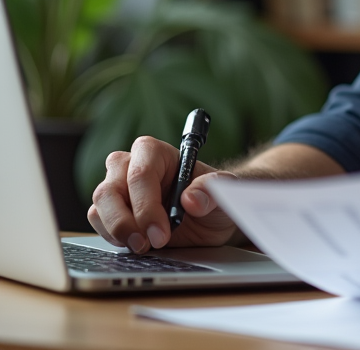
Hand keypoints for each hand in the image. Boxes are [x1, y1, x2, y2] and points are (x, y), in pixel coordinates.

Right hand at [88, 135, 241, 251]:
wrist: (207, 219)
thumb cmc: (212, 197)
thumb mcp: (222, 192)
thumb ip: (211, 191)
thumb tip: (191, 200)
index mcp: (156, 152)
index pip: (140, 174)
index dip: (147, 205)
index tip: (161, 232)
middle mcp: (130, 165)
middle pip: (110, 189)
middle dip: (126, 222)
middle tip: (148, 244)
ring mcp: (117, 186)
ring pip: (100, 205)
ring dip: (117, 230)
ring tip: (143, 246)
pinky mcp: (110, 209)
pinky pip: (97, 219)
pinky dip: (112, 236)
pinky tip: (134, 243)